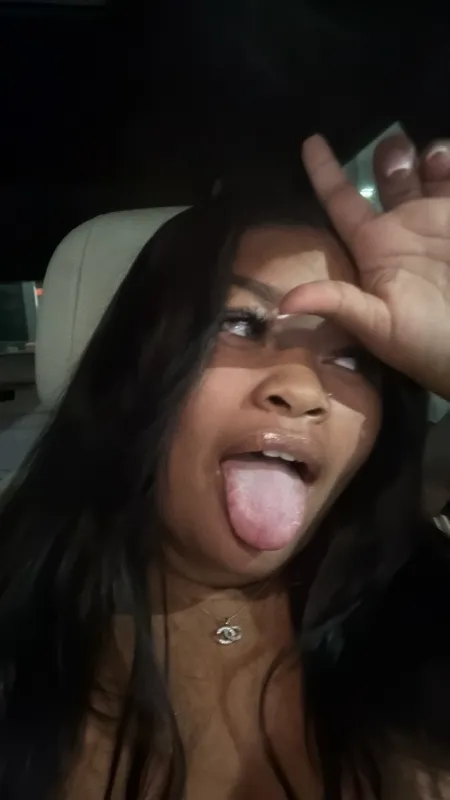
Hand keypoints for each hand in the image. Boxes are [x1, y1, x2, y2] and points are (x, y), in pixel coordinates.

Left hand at [279, 134, 449, 399]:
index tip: (310, 140)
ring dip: (426, 155)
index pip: (341, 201)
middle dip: (389, 155)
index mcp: (373, 246)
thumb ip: (336, 303)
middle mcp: (402, 228)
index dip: (325, 172)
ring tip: (433, 160)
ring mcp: (436, 223)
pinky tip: (446, 164)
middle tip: (395, 147)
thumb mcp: (376, 325)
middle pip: (388, 176)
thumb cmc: (424, 341)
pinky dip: (449, 166)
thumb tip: (282, 304)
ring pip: (426, 172)